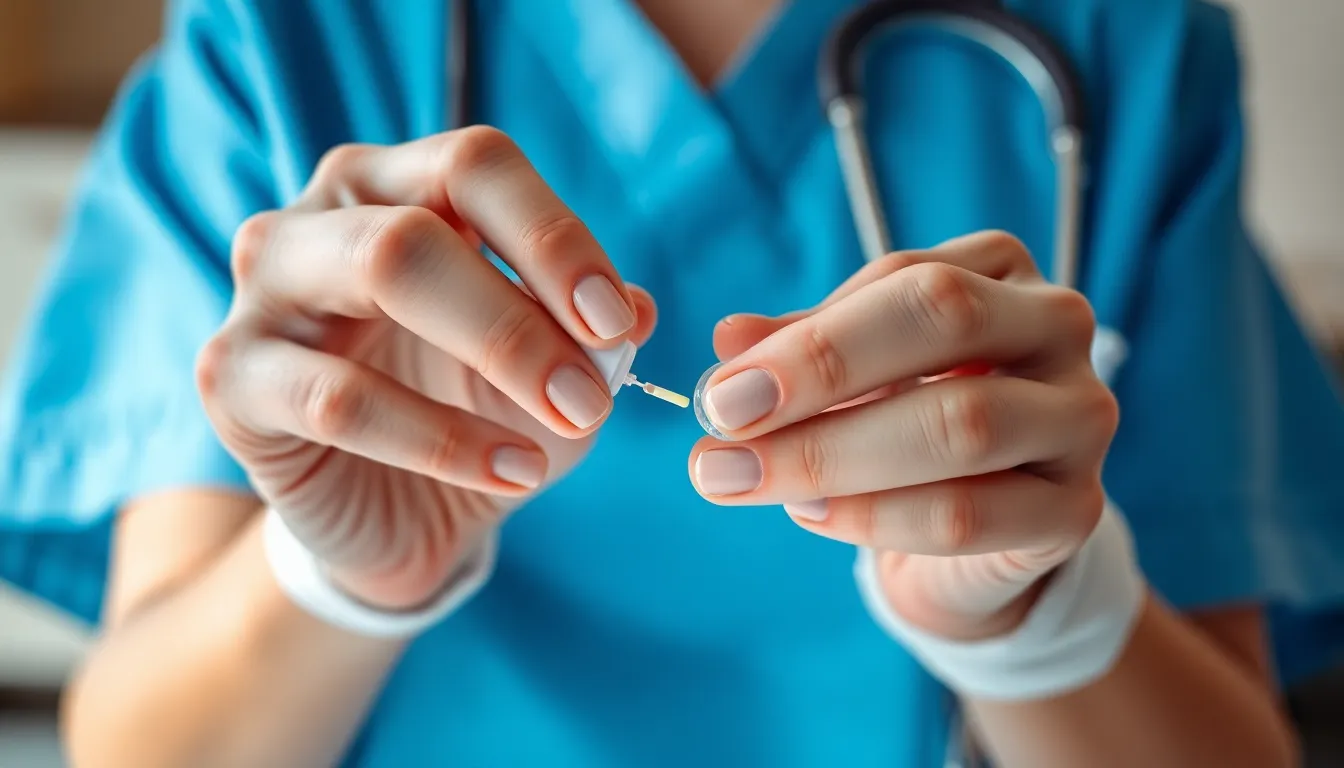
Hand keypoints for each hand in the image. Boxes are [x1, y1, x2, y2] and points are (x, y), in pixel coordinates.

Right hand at [198, 128, 655, 609]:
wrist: (395, 517)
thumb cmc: (471, 415)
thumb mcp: (550, 372)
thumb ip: (589, 332)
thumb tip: (635, 309)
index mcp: (398, 187)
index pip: (477, 166)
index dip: (554, 237)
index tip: (615, 322)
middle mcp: (319, 217)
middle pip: (423, 224)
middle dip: (525, 314)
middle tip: (592, 395)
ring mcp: (264, 289)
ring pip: (376, 274)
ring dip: (493, 353)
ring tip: (566, 426)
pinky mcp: (231, 376)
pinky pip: (338, 398)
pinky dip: (440, 439)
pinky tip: (512, 473)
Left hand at [688, 232, 1117, 639]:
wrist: (982, 534)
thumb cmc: (909, 421)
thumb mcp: (854, 373)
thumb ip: (798, 350)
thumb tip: (729, 339)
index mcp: (1001, 270)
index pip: (903, 278)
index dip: (806, 334)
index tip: (720, 390)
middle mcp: (1057, 326)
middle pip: (943, 321)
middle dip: (820, 374)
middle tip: (725, 426)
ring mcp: (1080, 417)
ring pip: (957, 426)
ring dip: (831, 456)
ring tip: (747, 478)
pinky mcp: (1075, 509)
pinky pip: (967, 515)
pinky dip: (873, 517)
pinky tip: (811, 515)